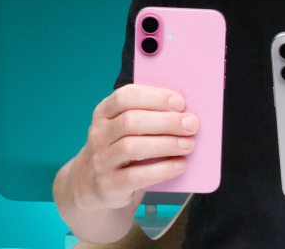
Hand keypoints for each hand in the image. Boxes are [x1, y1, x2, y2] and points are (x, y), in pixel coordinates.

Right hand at [69, 84, 198, 212]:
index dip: (154, 97)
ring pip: (132, 147)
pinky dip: (162, 170)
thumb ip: (147, 116)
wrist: (92, 187)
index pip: (125, 97)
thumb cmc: (119, 149)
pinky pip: (136, 176)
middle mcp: (98, 134)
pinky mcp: (109, 185)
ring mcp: (100, 160)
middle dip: (166, 121)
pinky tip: (179, 165)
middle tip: (192, 124)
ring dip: (166, 144)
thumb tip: (184, 112)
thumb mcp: (124, 128)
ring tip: (189, 144)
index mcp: (104, 113)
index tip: (179, 102)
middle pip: (131, 121)